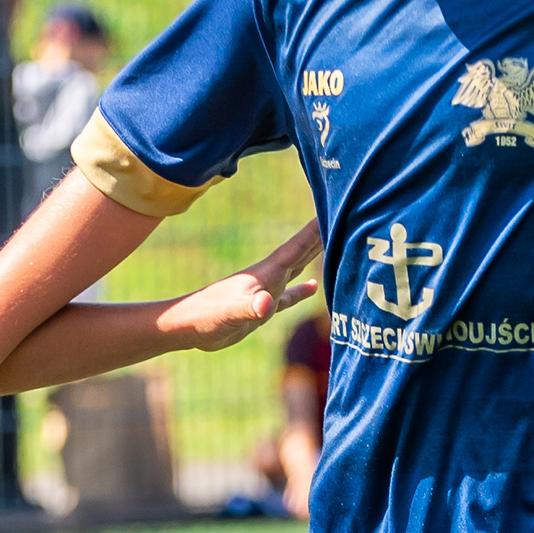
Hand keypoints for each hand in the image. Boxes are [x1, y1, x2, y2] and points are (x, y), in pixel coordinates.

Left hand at [157, 222, 322, 351]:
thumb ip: (249, 308)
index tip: (335, 207)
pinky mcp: (263, 308)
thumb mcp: (231, 313)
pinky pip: (290, 295)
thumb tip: (267, 304)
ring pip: (299, 268)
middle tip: (345, 217)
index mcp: (267, 273)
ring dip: (316, 257)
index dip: (317, 228)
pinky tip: (315, 287)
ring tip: (337, 245)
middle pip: (303, 251)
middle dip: (324, 234)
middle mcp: (270, 276)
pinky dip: (303, 291)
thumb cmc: (207, 316)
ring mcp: (267, 290)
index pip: (298, 246)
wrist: (188, 326)